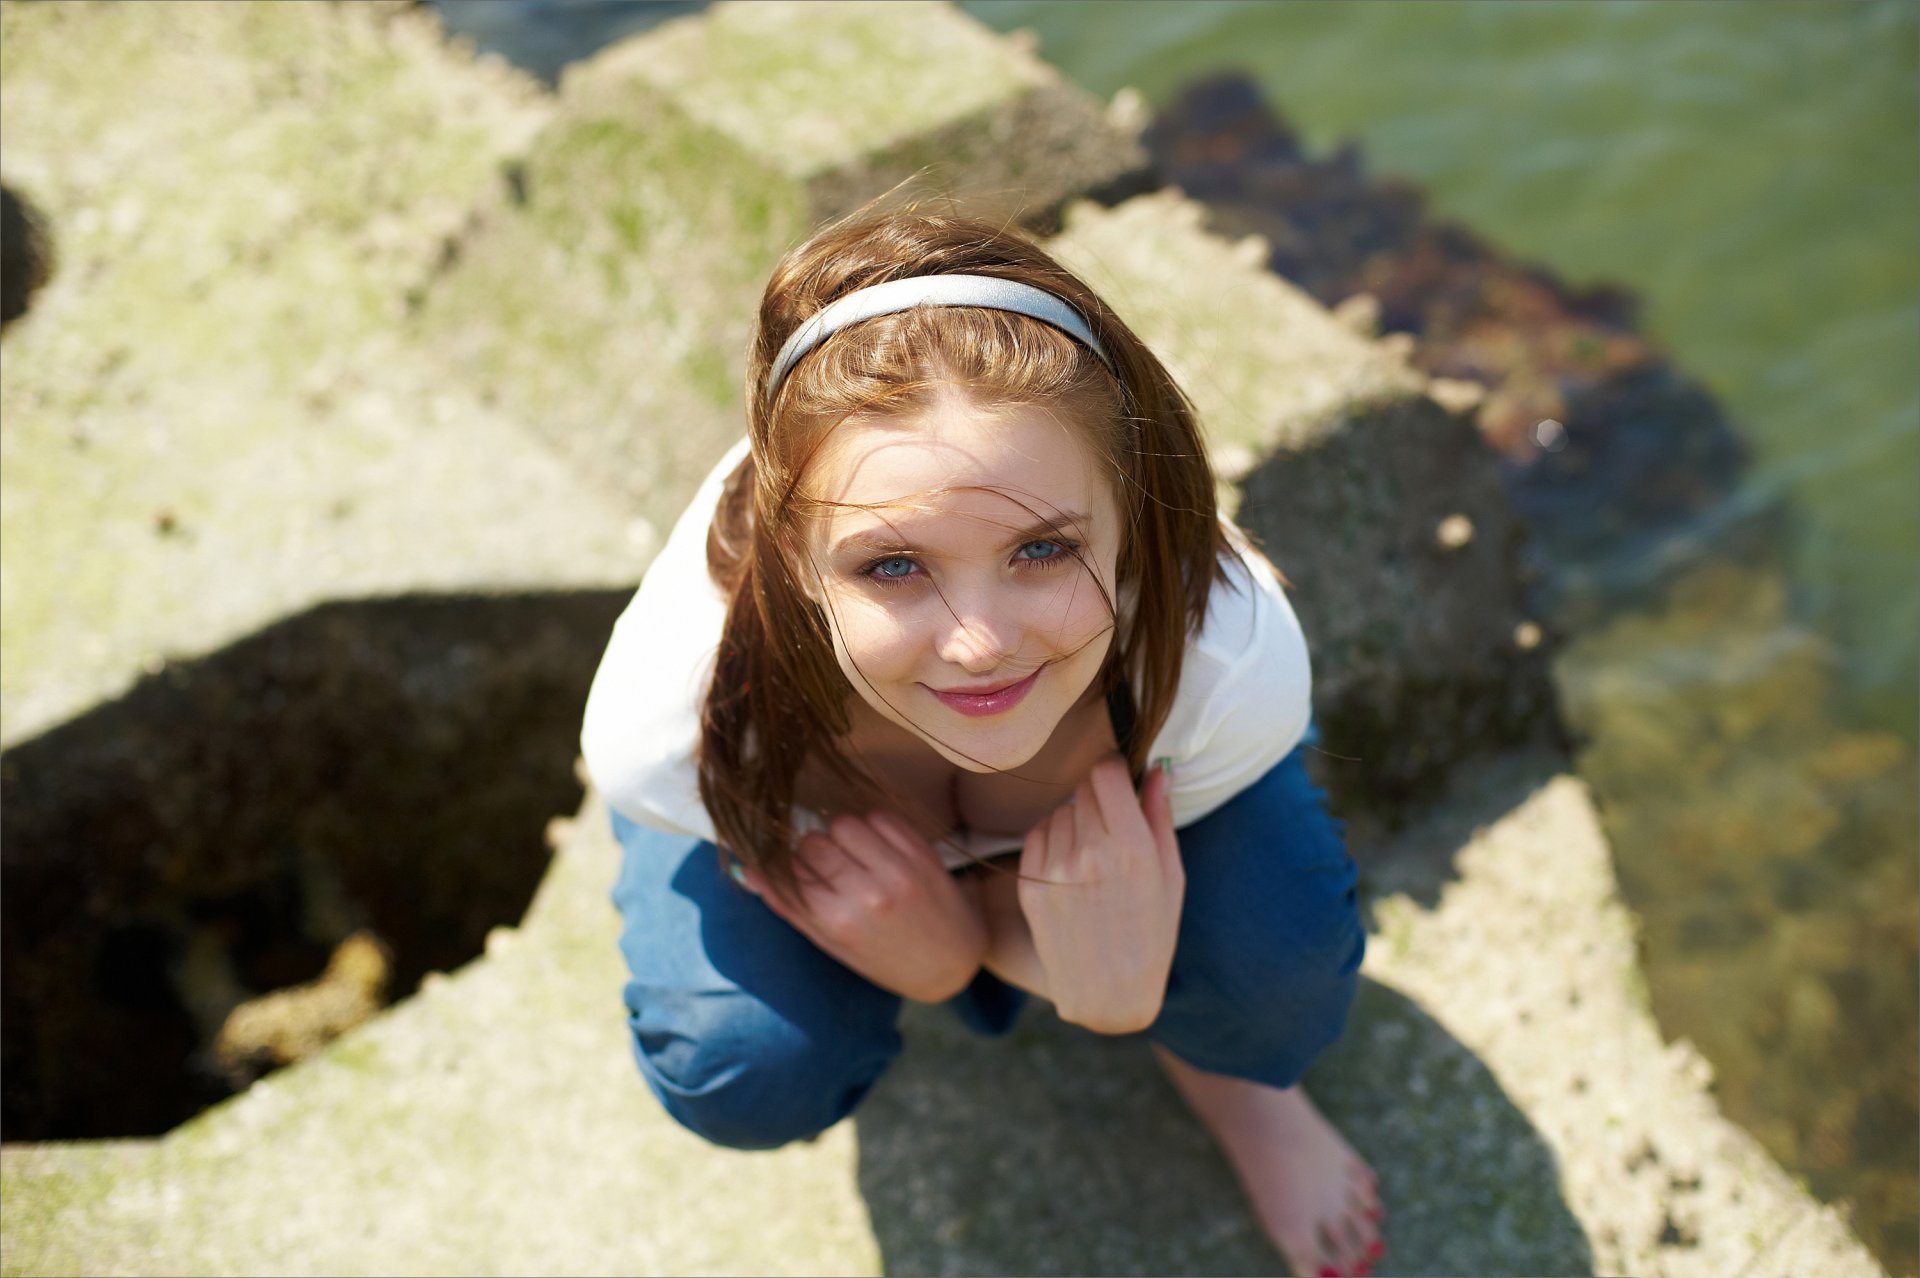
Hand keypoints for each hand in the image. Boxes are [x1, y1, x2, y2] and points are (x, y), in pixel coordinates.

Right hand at [738, 811, 986, 1003]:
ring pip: (842, 823)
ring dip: (841, 836)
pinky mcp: (921, 851)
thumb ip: (790, 906)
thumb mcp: (832, 945)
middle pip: (812, 843)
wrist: (952, 961)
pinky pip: (878, 816)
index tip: (797, 873)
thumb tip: (747, 870)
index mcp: (839, 922)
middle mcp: (868, 893)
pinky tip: (879, 851)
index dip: (788, 868)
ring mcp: (899, 869)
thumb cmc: (885, 958)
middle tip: (831, 872)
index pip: (788, 869)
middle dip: (813, 854)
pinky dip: (872, 828)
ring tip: (855, 859)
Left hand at [1016, 754, 1182, 1033]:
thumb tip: (1158, 768)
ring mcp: (1055, 870)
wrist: (1108, 993)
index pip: (1105, 773)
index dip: (1113, 770)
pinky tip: (1072, 867)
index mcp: (1131, 849)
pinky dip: (1053, 840)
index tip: (1118, 780)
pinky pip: (1038, 835)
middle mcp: (1090, 854)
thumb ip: (1160, 816)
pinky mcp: (1030, 885)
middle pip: (1083, 789)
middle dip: (1099, 799)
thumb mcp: (1171, 877)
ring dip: (1076, 821)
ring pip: (1060, 811)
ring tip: (1094, 857)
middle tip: (1113, 828)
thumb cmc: (1150, 935)